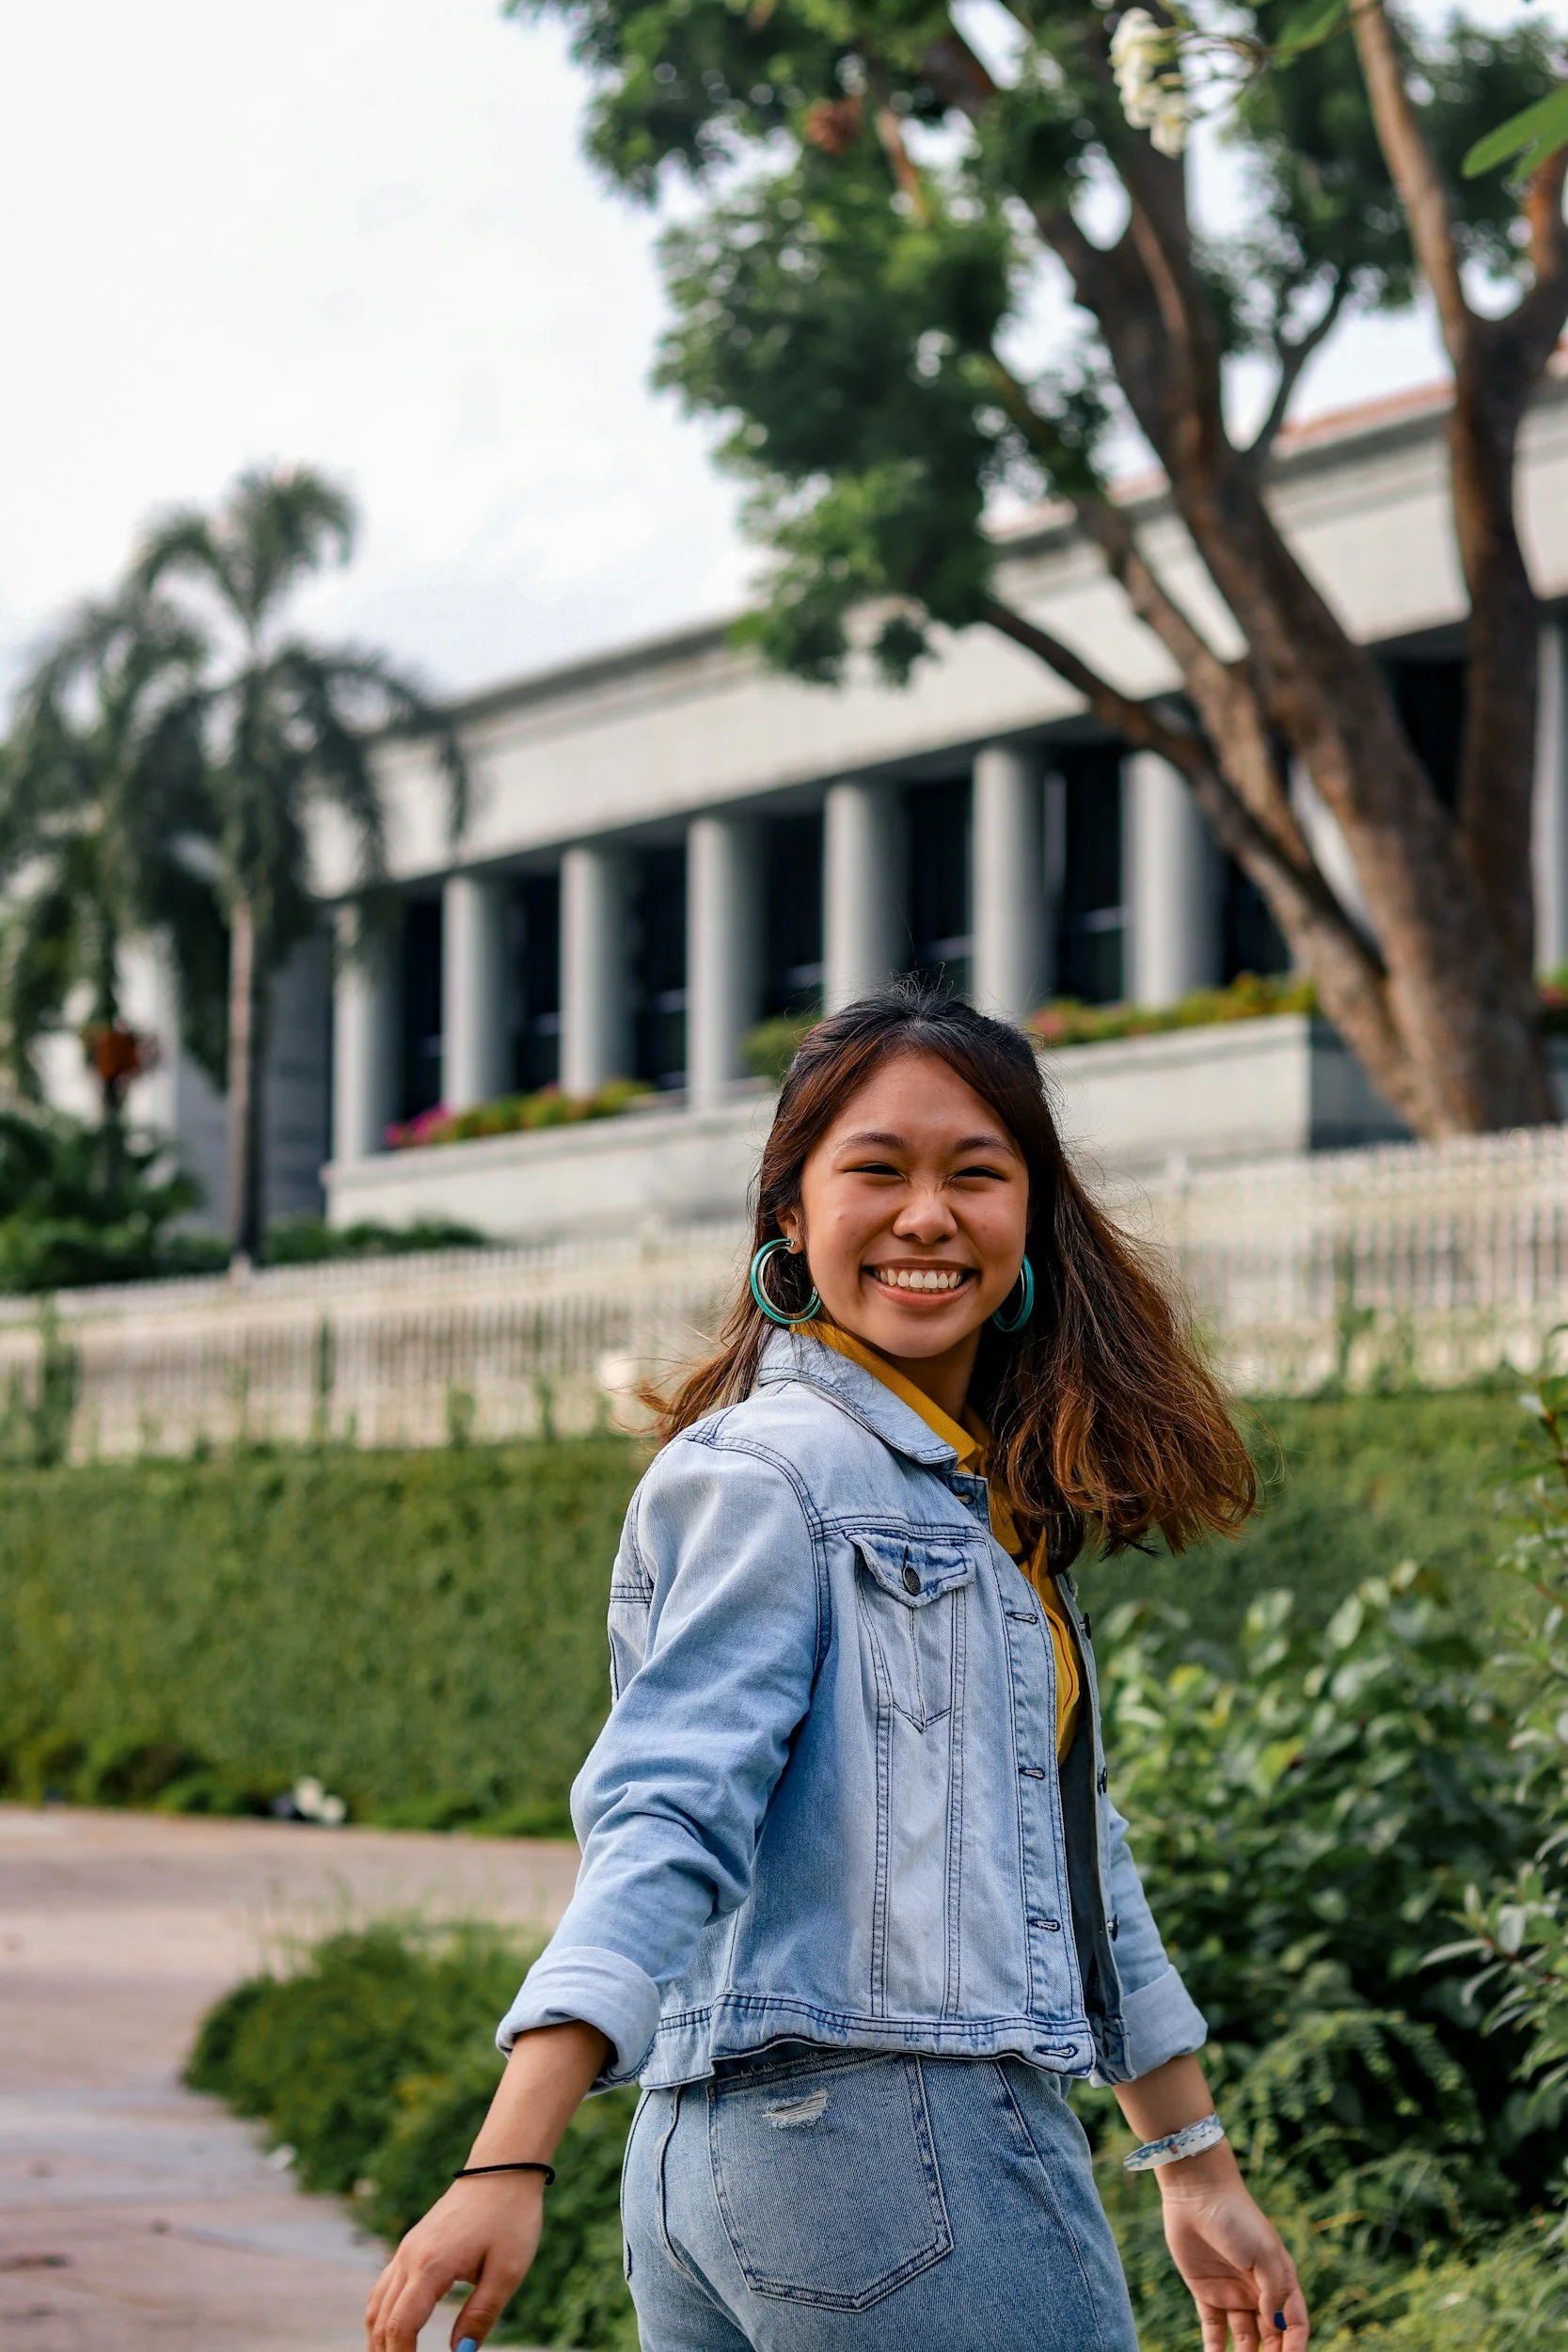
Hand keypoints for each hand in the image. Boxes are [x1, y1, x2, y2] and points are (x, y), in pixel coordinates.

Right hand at [365, 2174, 543, 2351]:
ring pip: (376, 2305)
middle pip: (381, 2321)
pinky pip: (384, 2287)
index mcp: (430, 2266)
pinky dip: (381, 2316)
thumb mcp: (506, 2272)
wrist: (504, 2168)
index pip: (400, 2328)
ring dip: (379, 2339)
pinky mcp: (412, 2244)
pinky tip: (392, 2331)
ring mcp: (407, 2249)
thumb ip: (480, 2316)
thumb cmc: (510, 2219)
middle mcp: (409, 2258)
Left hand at [1159, 2161, 1307, 2351]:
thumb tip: (1277, 2327)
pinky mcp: (1205, 2292)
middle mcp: (1258, 2291)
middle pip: (1270, 2337)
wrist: (1197, 2193)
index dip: (1295, 2346)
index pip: (1294, 2324)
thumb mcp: (1264, 2251)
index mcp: (1280, 2280)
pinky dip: (1215, 2349)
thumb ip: (1274, 2291)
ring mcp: (1232, 2293)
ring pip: (1244, 2339)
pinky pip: (1213, 2330)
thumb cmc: (1238, 2217)